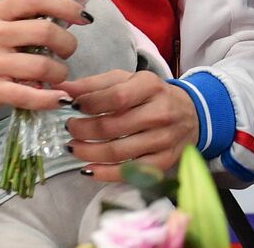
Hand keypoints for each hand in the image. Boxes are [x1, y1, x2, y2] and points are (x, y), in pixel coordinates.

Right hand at [0, 0, 85, 124]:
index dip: (66, 6)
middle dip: (67, 44)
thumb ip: (28, 21)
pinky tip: (59, 98)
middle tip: (66, 53)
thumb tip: (72, 17)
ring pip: (42, 65)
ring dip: (60, 73)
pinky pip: (29, 95)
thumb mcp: (0, 28)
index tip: (83, 18)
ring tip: (57, 76)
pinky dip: (50, 98)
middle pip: (45, 31)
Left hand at [62, 70, 199, 179]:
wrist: (192, 114)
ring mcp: (163, 139)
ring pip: (117, 152)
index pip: (115, 97)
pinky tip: (89, 168)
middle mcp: (160, 112)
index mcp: (151, 86)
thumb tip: (62, 88)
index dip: (89, 104)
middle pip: (112, 127)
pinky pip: (130, 172)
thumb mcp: (128, 80)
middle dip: (82, 130)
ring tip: (74, 147)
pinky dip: (105, 174)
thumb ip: (95, 84)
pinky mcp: (163, 161)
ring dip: (88, 152)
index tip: (73, 107)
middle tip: (70, 128)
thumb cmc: (152, 96)